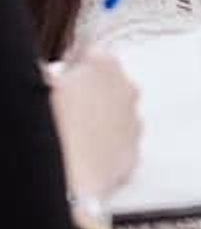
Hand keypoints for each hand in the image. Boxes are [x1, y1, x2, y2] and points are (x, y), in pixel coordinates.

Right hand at [51, 49, 141, 200]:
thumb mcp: (40, 85)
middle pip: (107, 84)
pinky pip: (118, 145)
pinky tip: (82, 155)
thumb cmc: (50, 127)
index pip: (89, 54)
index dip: (70, 66)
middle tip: (62, 108)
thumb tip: (49, 74)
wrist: (64, 174)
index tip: (60, 78)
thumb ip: (49, 74)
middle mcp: (126, 90)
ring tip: (70, 135)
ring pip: (116, 114)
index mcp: (103, 64)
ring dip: (98, 120)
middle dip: (88, 93)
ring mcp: (133, 122)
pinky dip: (104, 148)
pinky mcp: (132, 153)